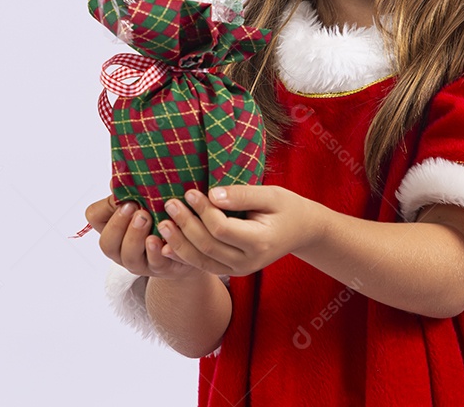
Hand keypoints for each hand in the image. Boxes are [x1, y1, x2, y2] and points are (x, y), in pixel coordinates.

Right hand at [83, 194, 203, 281]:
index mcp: (114, 227)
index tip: (123, 199)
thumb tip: (116, 180)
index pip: (95, 217)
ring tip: (147, 218)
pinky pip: (155, 263)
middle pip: (107, 243)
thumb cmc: (162, 215)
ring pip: (129, 256)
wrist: (190, 242)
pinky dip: (157, 252)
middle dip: (119, 225)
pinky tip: (162, 240)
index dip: (106, 208)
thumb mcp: (146, 201)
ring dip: (135, 237)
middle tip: (135, 208)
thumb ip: (132, 191)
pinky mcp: (161, 268)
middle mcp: (121, 248)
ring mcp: (140, 262)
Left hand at [157, 185, 322, 276]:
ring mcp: (240, 270)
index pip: (222, 229)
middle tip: (170, 203)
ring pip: (202, 261)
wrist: (302, 230)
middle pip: (208, 246)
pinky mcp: (232, 271)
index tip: (190, 192)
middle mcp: (248, 261)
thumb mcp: (271, 195)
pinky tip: (166, 245)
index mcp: (260, 242)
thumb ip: (242, 195)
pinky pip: (204, 265)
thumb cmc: (287, 207)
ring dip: (179, 243)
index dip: (203, 211)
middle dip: (186, 225)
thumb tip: (212, 195)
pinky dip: (184, 256)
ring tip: (162, 224)